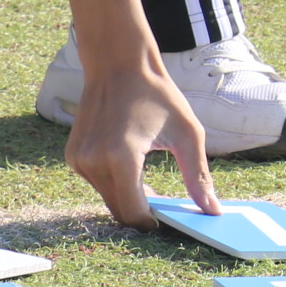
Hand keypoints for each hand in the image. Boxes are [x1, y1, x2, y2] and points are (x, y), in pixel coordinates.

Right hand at [63, 50, 217, 224]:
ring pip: (107, 198)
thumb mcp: (187, 133)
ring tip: (148, 179)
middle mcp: (95, 162)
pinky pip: (96, 183)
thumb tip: (212, 210)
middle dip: (141, 214)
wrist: (118, 63)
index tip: (168, 220)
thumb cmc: (158, 94)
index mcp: (122, 158)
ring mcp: (79, 160)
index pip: (134, 213)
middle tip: (162, 202)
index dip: (152, 223)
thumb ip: (198, 175)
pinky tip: (128, 165)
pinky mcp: (73, 156)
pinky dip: (112, 183)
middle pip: (119, 210)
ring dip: (127, 197)